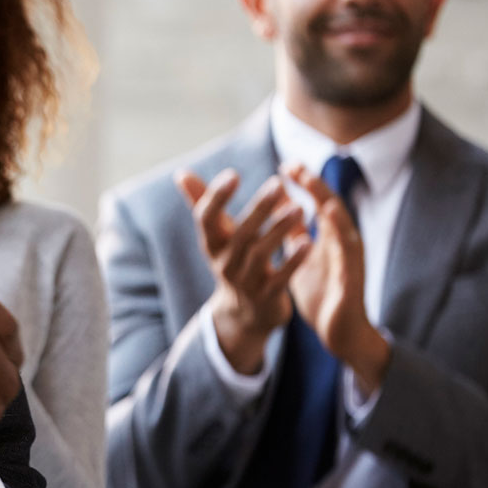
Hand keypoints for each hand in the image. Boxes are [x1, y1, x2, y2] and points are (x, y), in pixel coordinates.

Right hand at [176, 168, 310, 373]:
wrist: (244, 314)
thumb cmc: (231, 261)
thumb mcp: (215, 236)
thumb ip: (201, 203)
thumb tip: (180, 173)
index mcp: (211, 244)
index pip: (206, 218)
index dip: (216, 197)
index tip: (233, 173)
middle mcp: (224, 263)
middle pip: (240, 233)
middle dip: (259, 209)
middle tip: (278, 183)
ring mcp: (245, 281)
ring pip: (261, 253)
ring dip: (279, 230)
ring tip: (300, 207)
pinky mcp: (267, 297)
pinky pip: (281, 278)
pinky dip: (293, 261)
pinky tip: (308, 241)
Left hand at [282, 162, 390, 394]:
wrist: (338, 332)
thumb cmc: (323, 292)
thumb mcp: (303, 259)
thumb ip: (296, 234)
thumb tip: (283, 209)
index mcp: (328, 238)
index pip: (317, 203)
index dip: (304, 184)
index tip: (285, 165)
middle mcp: (343, 244)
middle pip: (332, 209)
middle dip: (316, 188)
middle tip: (297, 168)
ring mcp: (350, 262)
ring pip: (344, 231)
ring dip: (331, 212)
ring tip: (317, 193)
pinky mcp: (351, 283)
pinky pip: (348, 263)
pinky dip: (340, 248)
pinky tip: (332, 235)